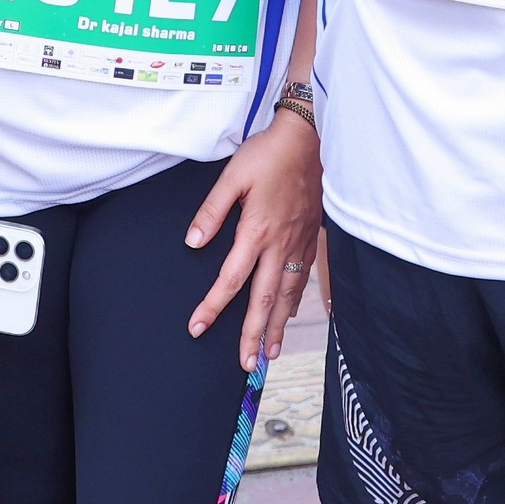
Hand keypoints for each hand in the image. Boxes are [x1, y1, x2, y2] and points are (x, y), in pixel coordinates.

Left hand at [184, 112, 322, 370]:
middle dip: (253, 335)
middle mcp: (281, 245)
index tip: (197, 327)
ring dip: (278, 327)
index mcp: (257, 231)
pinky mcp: (312, 238)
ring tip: (271, 353)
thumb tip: (192, 242)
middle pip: (265, 300)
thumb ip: (211, 212)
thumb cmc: (270, 153)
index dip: (213, 306)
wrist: (311, 138)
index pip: (231, 279)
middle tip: (246, 365)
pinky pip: (304, 279)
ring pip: (288, 295)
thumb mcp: (232, 176)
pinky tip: (292, 313)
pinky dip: (297, 302)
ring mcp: (300, 244)